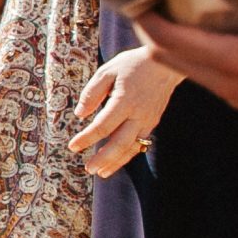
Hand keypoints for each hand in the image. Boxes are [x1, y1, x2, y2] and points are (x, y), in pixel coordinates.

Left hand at [69, 47, 183, 176]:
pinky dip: (128, 154)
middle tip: (88, 170)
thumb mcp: (107, 71)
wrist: (164, 65)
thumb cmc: (132, 65)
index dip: (87, 138)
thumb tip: (80, 114)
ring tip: (101, 173)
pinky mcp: (152, 122)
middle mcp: (139, 115)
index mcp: (125, 101)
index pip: (103, 126)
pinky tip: (116, 161)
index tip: (72, 146)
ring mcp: (148, 120)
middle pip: (120, 143)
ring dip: (116, 162)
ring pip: (132, 147)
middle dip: (104, 159)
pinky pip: (140, 143)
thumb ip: (92, 92)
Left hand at [134, 0, 237, 113]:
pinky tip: (202, 31)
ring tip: (171, 10)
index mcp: (233, 59)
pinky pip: (200, 75)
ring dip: (168, 41)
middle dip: (149, 27)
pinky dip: (189, 54)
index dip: (143, 16)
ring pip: (179, 68)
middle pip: (162, 55)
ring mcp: (231, 95)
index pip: (164, 39)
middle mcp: (224, 82)